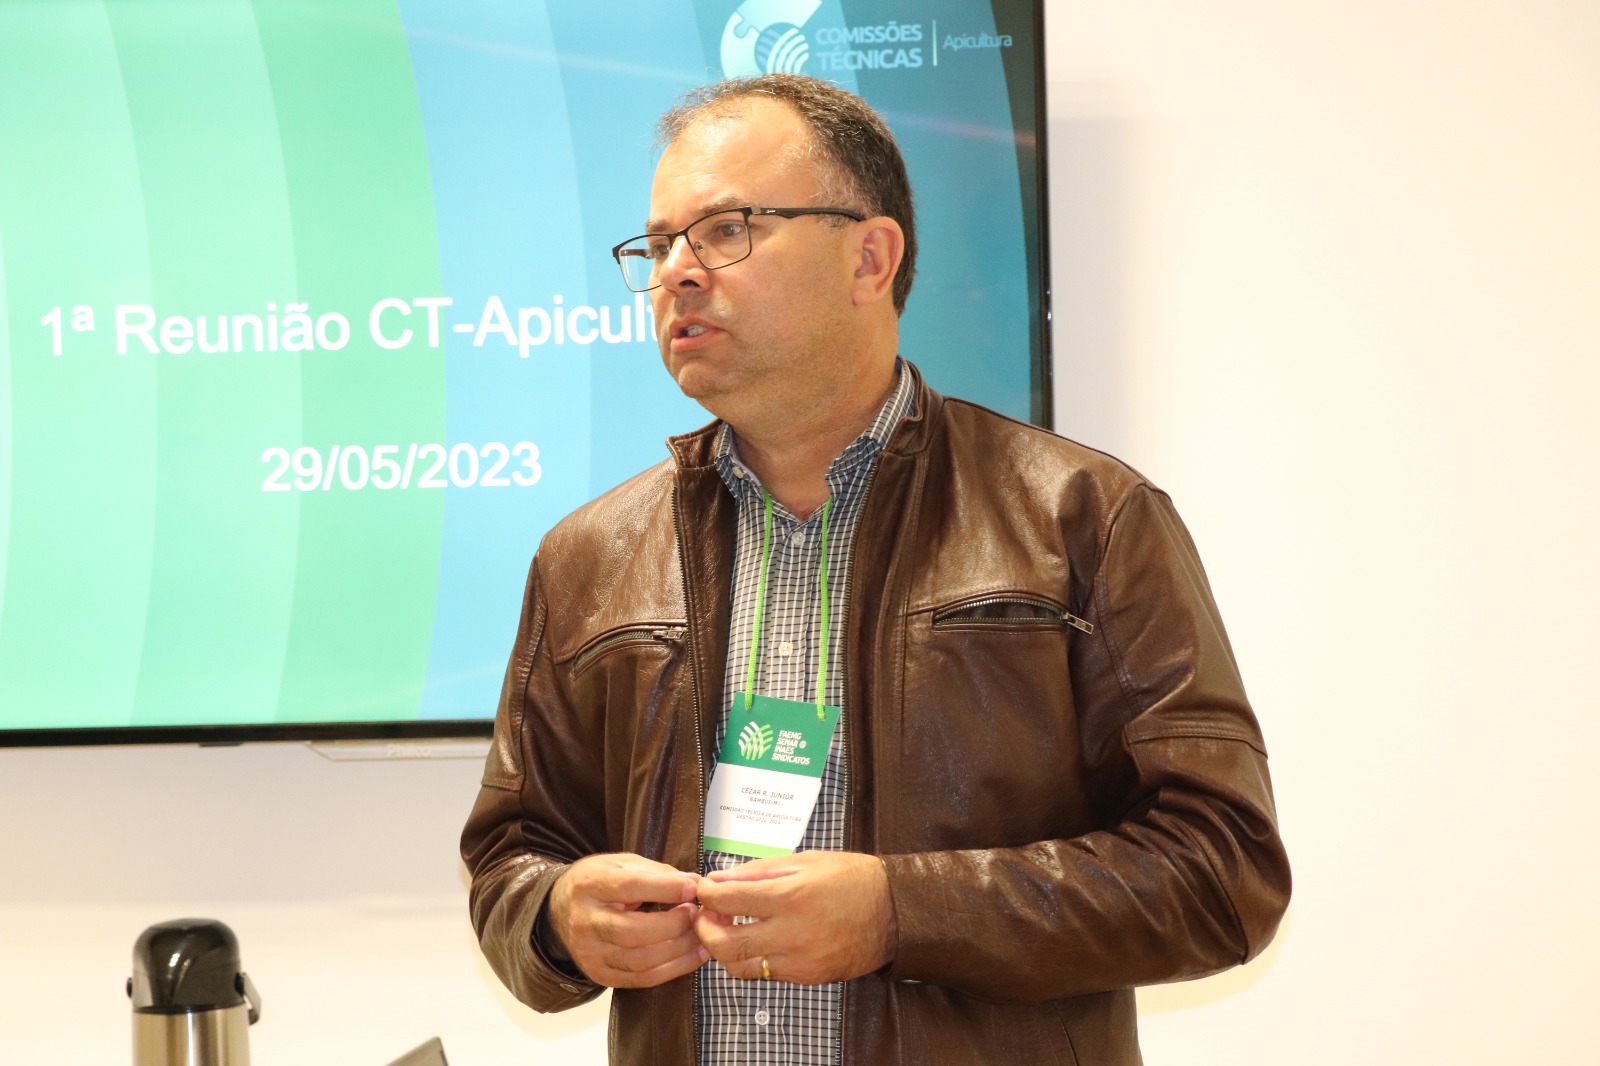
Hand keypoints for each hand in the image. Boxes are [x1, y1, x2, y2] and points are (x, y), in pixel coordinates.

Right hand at [547, 853, 706, 987]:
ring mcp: (590, 953)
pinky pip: (642, 979)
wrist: (560, 910)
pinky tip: (692, 956)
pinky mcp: (600, 975)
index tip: (694, 889)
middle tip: (696, 914)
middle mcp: (586, 921)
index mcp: (590, 885)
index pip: (628, 886)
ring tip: (701, 936)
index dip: (665, 888)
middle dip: (674, 924)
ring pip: (640, 960)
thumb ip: (658, 872)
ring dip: (679, 950)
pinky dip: (673, 969)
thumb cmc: (600, 882)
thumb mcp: (622, 864)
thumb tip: (694, 883)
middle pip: (633, 930)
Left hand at [694, 850, 895, 983]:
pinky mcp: (809, 977)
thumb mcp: (805, 861)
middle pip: (726, 944)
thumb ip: (758, 871)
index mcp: (792, 896)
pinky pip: (767, 974)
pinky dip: (753, 958)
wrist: (894, 911)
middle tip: (705, 915)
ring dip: (724, 950)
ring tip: (727, 929)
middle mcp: (793, 933)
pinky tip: (756, 940)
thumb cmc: (852, 878)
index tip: (703, 888)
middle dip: (704, 929)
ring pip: (741, 967)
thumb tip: (720, 877)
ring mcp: (801, 960)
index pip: (729, 899)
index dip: (706, 893)